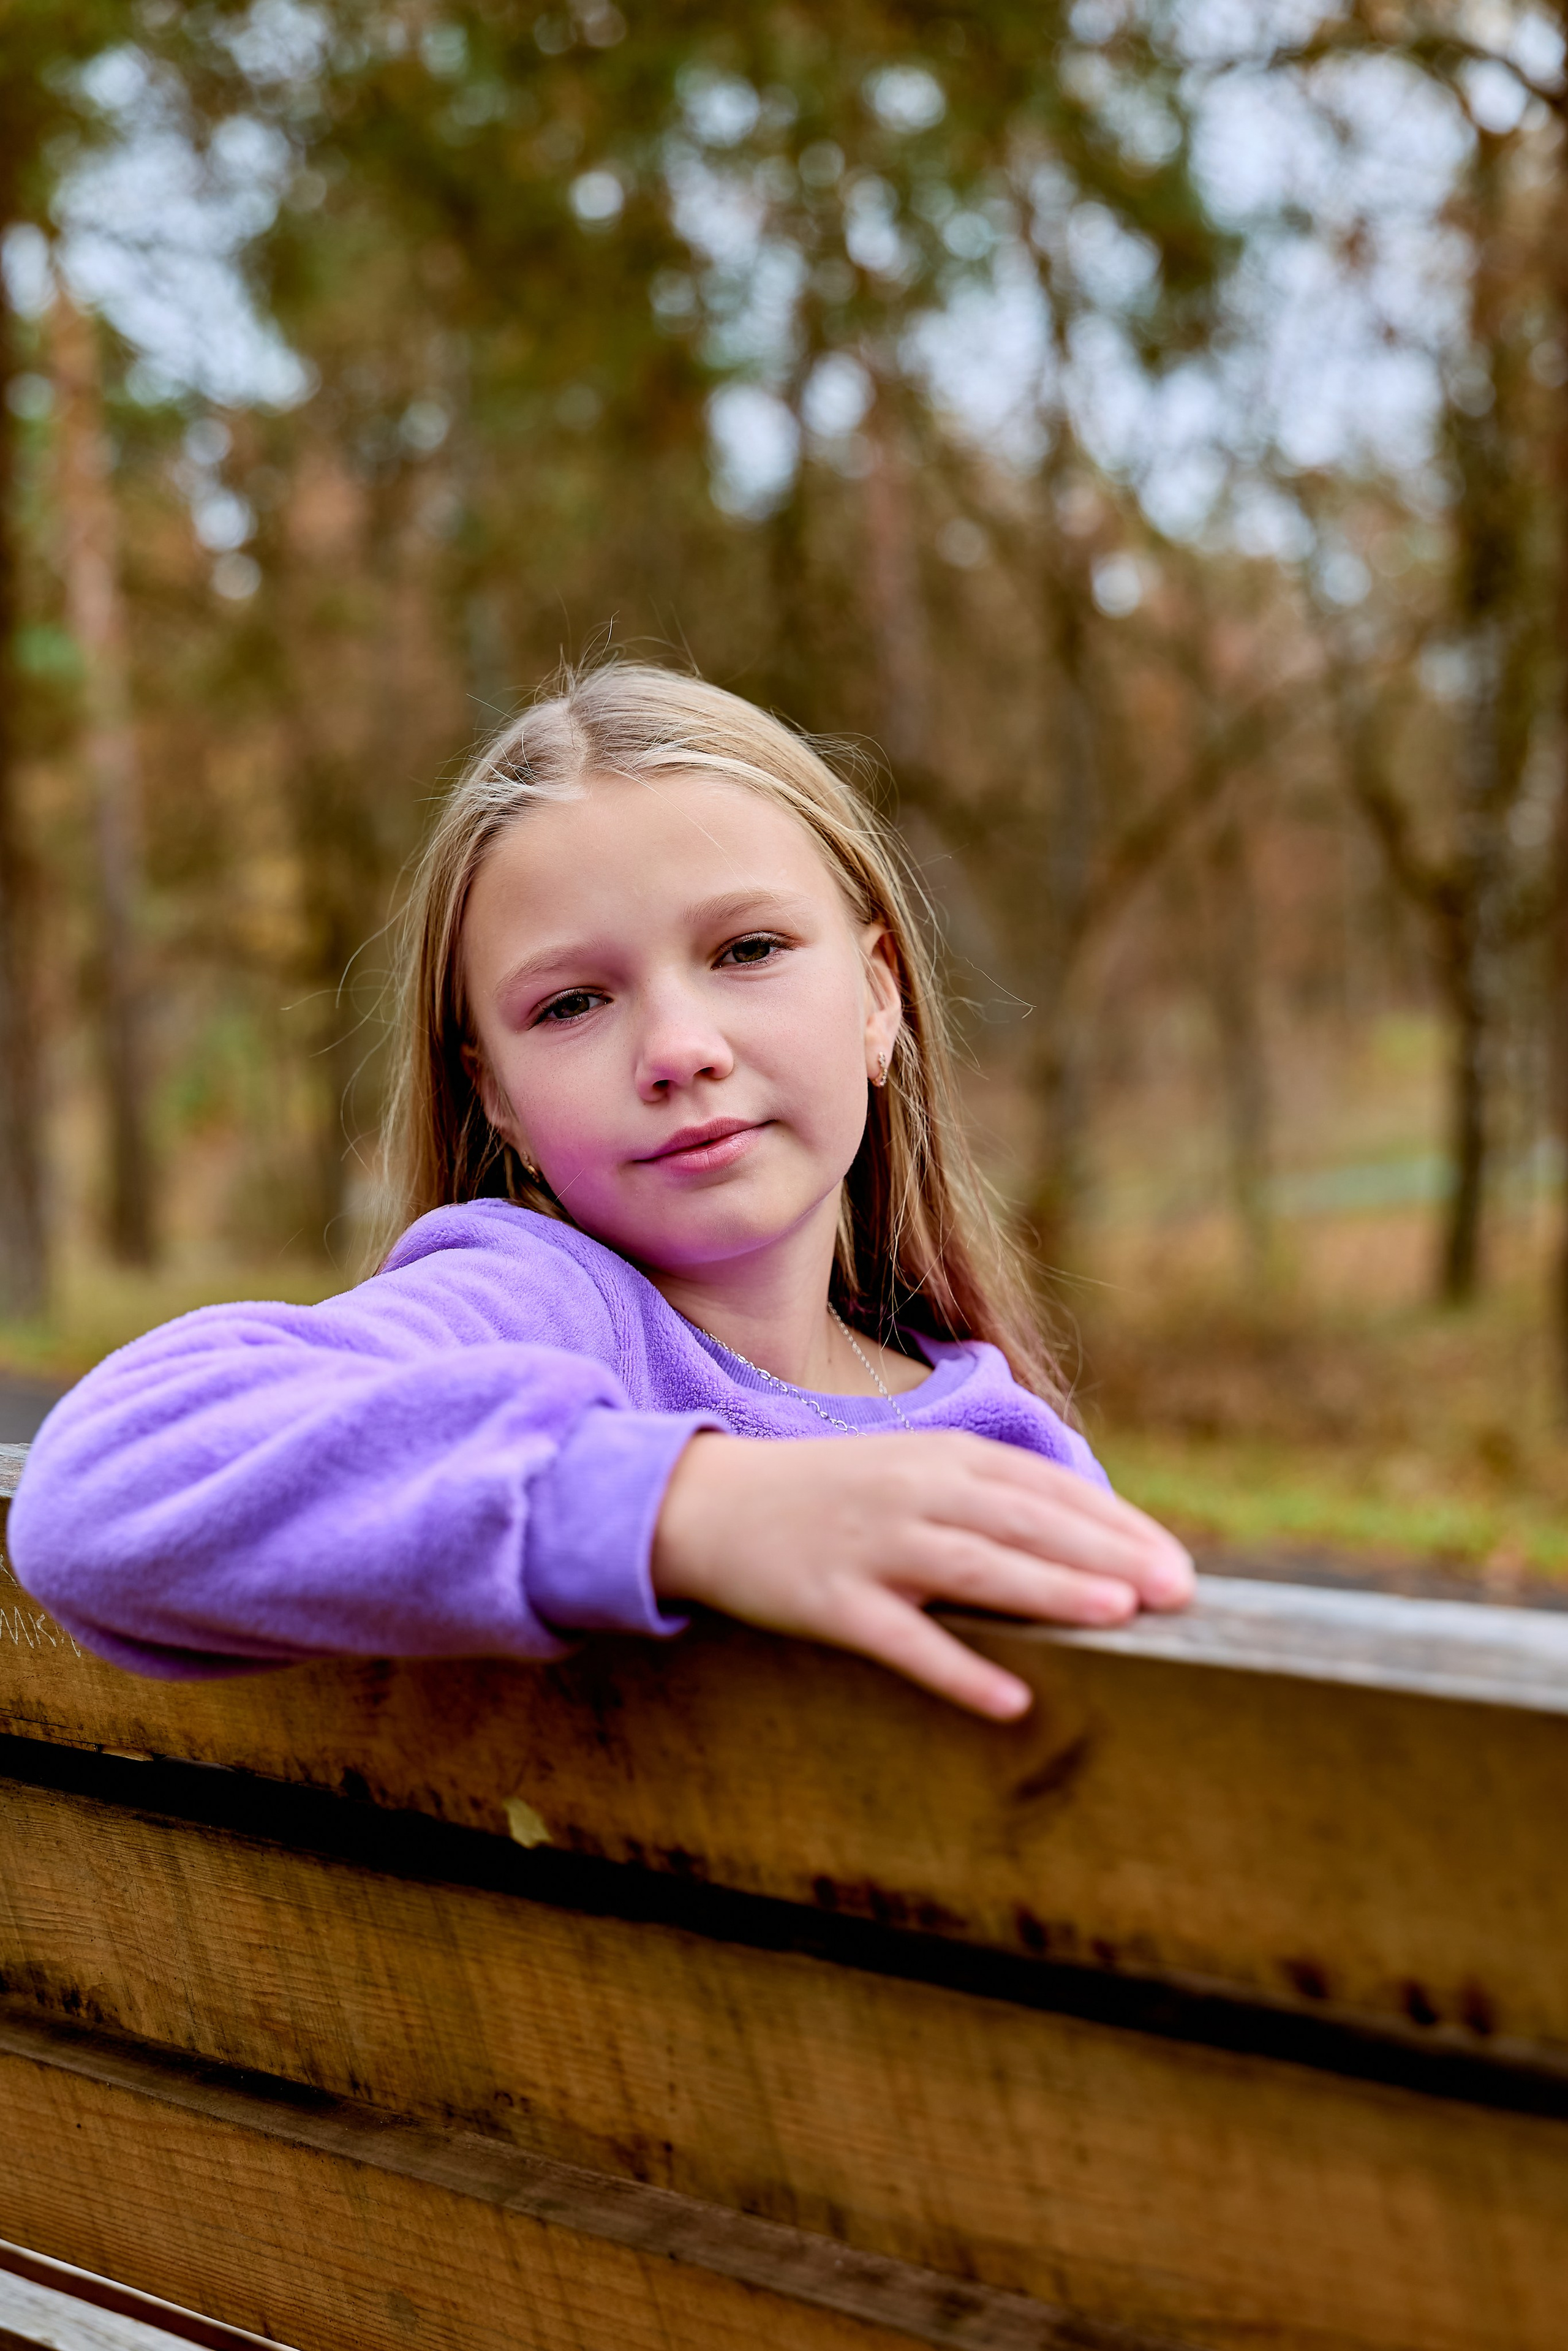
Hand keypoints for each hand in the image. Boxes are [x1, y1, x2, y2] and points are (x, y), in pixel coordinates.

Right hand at [651, 1431, 1193, 1720]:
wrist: (702, 1502)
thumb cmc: (823, 1495)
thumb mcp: (905, 1470)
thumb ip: (981, 1493)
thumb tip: (1077, 1535)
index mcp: (938, 1457)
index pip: (1045, 1487)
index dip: (1115, 1523)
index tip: (1174, 1560)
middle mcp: (912, 1492)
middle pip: (1025, 1521)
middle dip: (1108, 1554)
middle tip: (1179, 1590)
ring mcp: (870, 1545)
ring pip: (976, 1566)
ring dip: (1051, 1588)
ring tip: (1120, 1614)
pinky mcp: (830, 1602)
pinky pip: (904, 1641)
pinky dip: (959, 1670)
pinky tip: (1012, 1700)